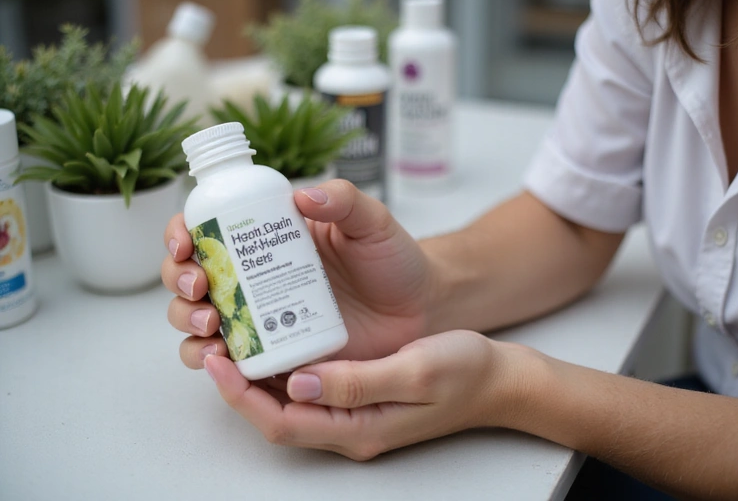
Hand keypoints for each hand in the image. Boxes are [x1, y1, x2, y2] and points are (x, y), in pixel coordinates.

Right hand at [162, 180, 433, 368]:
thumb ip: (344, 200)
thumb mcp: (372, 223)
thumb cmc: (395, 261)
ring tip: (209, 323)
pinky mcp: (274, 354)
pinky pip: (230, 360)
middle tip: (200, 287)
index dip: (182, 234)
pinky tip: (220, 357)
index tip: (187, 244)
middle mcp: (254, 278)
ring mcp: (260, 318)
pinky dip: (210, 361)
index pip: (208, 229)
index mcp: (268, 238)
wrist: (421, 311)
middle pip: (191, 277)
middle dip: (179, 282)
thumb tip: (302, 197)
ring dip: (186, 321)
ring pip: (199, 321)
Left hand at [203, 330, 533, 459]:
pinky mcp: (357, 393)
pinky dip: (286, 362)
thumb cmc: (464, 373)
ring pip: (288, 399)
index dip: (242, 394)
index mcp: (358, 429)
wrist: (496, 378)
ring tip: (237, 334)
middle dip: (239, 383)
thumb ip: (357, 382)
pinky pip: (309, 384)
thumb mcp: (414, 371)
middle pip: (276, 413)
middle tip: (216, 342)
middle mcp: (348, 426)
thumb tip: (299, 383)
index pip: (282, 422)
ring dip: (258, 373)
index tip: (219, 360)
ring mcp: (352, 412)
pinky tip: (278, 333)